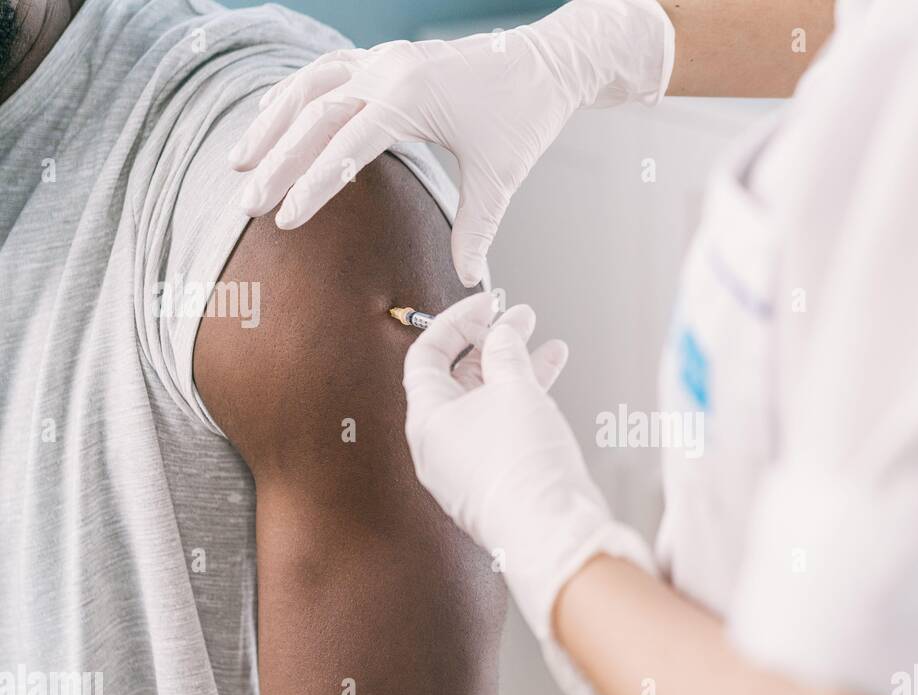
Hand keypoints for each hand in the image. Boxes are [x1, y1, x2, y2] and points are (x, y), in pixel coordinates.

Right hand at [229, 0, 674, 286]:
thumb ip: (477, 228)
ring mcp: (383, 59)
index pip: (345, 146)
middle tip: (249, 204)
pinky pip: (325, 72)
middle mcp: (388, 71)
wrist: (544, 63)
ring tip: (238, 162)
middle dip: (278, 162)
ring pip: (309, 87)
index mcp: (411, 97)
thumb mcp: (501, 176)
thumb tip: (468, 279)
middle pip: (314, 116)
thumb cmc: (524, 114)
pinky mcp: (386, 58)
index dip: (312, 186)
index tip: (284, 219)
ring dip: (272, 124)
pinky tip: (272, 119)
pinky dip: (294, 95)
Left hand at [403, 293, 653, 694]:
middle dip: (490, 345)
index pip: (426, 356)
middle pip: (456, 380)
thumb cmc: (524, 464)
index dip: (456, 322)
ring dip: (514, 371)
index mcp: (426, 421)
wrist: (552, 531)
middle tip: (519, 319)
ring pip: (485, 405)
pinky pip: (501, 431)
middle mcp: (438, 446)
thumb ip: (506, 351)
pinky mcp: (495, 484)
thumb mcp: (515, 389)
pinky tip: (553, 383)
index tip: (489, 304)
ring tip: (547, 345)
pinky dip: (523, 403)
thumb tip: (503, 331)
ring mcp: (465, 468)